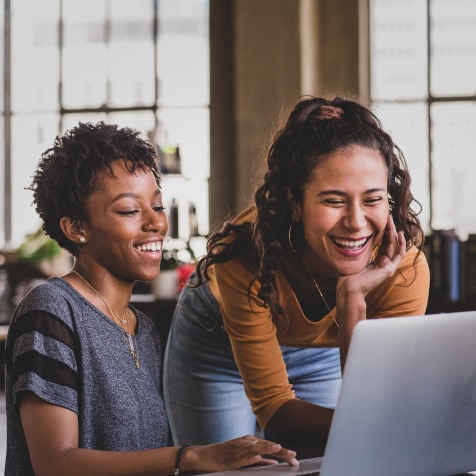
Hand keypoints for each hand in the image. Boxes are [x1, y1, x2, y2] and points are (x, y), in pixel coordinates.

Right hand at [181, 435, 298, 472]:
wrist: (204, 456)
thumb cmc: (224, 456)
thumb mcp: (243, 456)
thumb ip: (257, 459)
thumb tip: (272, 462)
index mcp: (249, 441)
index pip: (270, 446)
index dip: (283, 452)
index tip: (294, 457)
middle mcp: (246, 442)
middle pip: (267, 446)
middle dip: (281, 452)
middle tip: (294, 457)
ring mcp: (239, 449)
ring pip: (258, 448)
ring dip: (270, 450)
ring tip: (281, 450)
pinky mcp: (233, 457)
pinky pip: (245, 457)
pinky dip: (253, 456)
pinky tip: (260, 457)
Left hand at [337, 213, 405, 298]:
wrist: (348, 288)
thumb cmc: (347, 276)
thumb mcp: (355, 258)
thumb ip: (359, 250)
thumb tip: (354, 237)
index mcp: (376, 262)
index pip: (383, 243)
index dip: (383, 232)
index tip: (381, 220)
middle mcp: (384, 264)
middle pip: (390, 243)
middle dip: (389, 228)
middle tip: (388, 215)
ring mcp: (387, 267)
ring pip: (394, 246)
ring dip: (393, 232)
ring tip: (391, 220)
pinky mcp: (389, 269)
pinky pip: (398, 254)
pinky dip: (400, 244)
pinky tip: (399, 233)